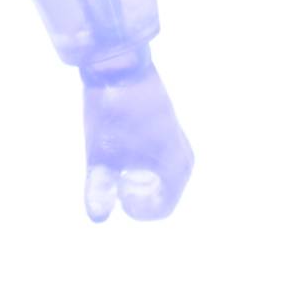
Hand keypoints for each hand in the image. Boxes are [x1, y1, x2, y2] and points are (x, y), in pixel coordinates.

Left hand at [80, 48, 192, 222]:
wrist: (118, 64)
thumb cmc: (112, 108)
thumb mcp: (100, 151)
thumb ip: (100, 186)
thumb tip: (98, 218)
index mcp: (177, 167)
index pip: (160, 209)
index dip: (135, 207)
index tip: (117, 186)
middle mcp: (183, 158)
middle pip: (160, 197)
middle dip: (135, 194)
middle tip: (114, 175)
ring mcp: (176, 144)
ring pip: (157, 180)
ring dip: (136, 180)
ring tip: (116, 160)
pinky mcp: (165, 133)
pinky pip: (155, 164)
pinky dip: (138, 166)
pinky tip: (119, 150)